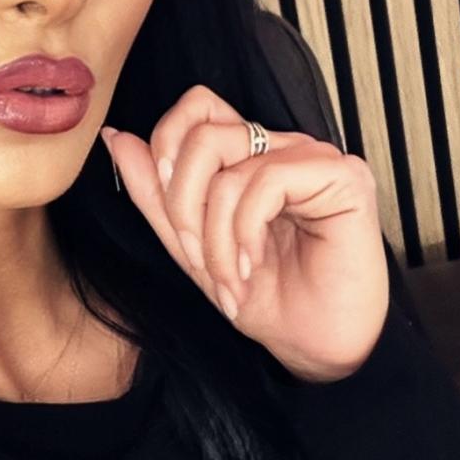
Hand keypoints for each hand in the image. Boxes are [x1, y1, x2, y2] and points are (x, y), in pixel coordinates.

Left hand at [100, 85, 389, 382]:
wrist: (318, 350)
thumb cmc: (270, 302)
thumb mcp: (193, 249)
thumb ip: (156, 195)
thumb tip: (117, 138)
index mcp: (253, 157)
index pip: (198, 109)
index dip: (168, 151)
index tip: (173, 219)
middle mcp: (285, 149)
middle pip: (204, 132)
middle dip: (182, 205)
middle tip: (196, 255)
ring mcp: (315, 159)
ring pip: (229, 166)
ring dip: (215, 236)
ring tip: (230, 278)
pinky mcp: (343, 177)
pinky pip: (266, 181)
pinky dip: (245, 232)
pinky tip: (254, 264)